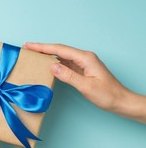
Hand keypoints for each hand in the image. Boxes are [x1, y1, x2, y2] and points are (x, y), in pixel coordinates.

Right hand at [24, 43, 145, 122]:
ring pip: (61, 56)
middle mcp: (84, 58)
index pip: (60, 50)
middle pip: (59, 50)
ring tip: (33, 55)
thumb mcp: (86, 86)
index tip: (29, 45)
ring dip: (47, 55)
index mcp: (85, 58)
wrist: (120, 101)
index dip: (43, 47)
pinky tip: (47, 65)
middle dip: (42, 48)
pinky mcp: (82, 70)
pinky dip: (54, 63)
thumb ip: (68, 75)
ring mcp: (83, 64)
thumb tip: (52, 66)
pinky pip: (65, 64)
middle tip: (27, 48)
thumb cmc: (107, 94)